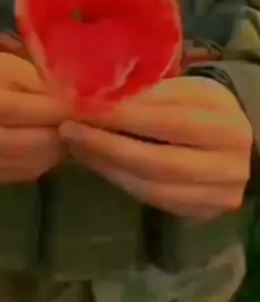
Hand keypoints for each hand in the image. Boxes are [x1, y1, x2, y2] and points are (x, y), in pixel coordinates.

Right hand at [0, 48, 65, 183]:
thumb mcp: (6, 63)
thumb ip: (37, 80)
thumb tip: (72, 101)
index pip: (14, 109)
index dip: (51, 110)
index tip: (78, 108)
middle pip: (18, 142)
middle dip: (55, 135)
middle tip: (78, 126)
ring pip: (20, 162)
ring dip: (51, 152)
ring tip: (67, 137)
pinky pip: (14, 174)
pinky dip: (37, 162)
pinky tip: (48, 149)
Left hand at [60, 77, 252, 218]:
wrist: (231, 142)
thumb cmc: (199, 106)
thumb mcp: (182, 89)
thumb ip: (148, 94)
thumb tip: (93, 94)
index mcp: (225, 121)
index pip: (167, 119)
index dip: (121, 115)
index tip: (82, 105)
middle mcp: (230, 161)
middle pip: (159, 160)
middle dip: (107, 145)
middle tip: (69, 129)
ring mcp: (220, 193)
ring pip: (153, 186)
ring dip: (107, 165)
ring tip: (75, 145)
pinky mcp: (204, 211)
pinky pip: (154, 199)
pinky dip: (120, 180)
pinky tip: (96, 162)